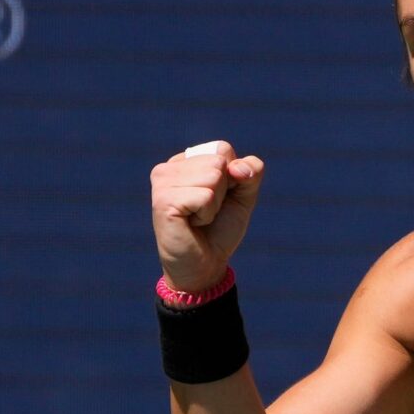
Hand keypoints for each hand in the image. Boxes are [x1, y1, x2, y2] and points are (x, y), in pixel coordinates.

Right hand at [150, 140, 263, 291]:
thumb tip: (237, 168)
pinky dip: (208, 214)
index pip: (222, 149)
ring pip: (214, 176)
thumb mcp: (243, 195)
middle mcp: (168, 168)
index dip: (233, 176)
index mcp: (184, 161)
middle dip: (224, 190)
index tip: (217, 197)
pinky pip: (206, 196)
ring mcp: (162, 182)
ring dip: (215, 203)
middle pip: (219, 161)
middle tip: (206, 211)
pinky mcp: (163, 200)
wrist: (205, 265)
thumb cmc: (220, 228)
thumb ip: (251, 171)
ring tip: (198, 217)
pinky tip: (191, 224)